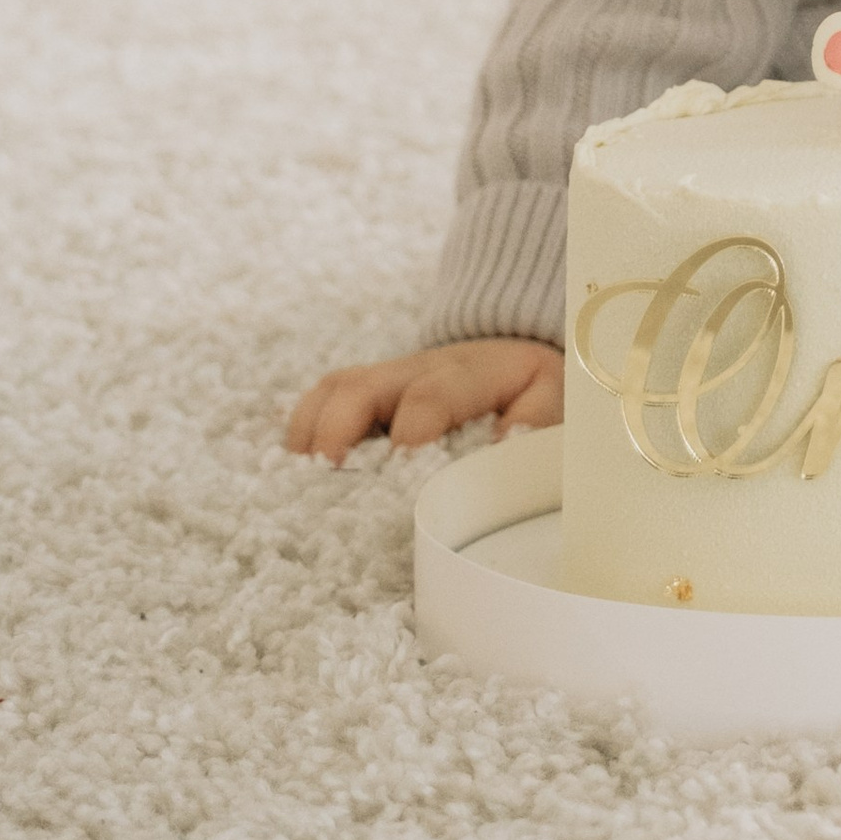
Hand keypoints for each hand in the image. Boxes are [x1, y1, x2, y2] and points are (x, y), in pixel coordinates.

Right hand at [283, 337, 562, 463]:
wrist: (519, 354)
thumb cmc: (535, 394)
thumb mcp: (552, 402)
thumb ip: (533, 424)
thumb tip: (501, 451)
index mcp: (470, 373)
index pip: (432, 394)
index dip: (412, 430)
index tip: (399, 467)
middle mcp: (418, 370)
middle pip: (361, 385)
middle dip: (338, 429)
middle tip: (326, 478)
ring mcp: (385, 380)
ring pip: (333, 390)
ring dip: (310, 433)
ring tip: (293, 485)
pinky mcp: (366, 395)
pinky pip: (321, 403)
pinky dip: (301, 434)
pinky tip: (288, 477)